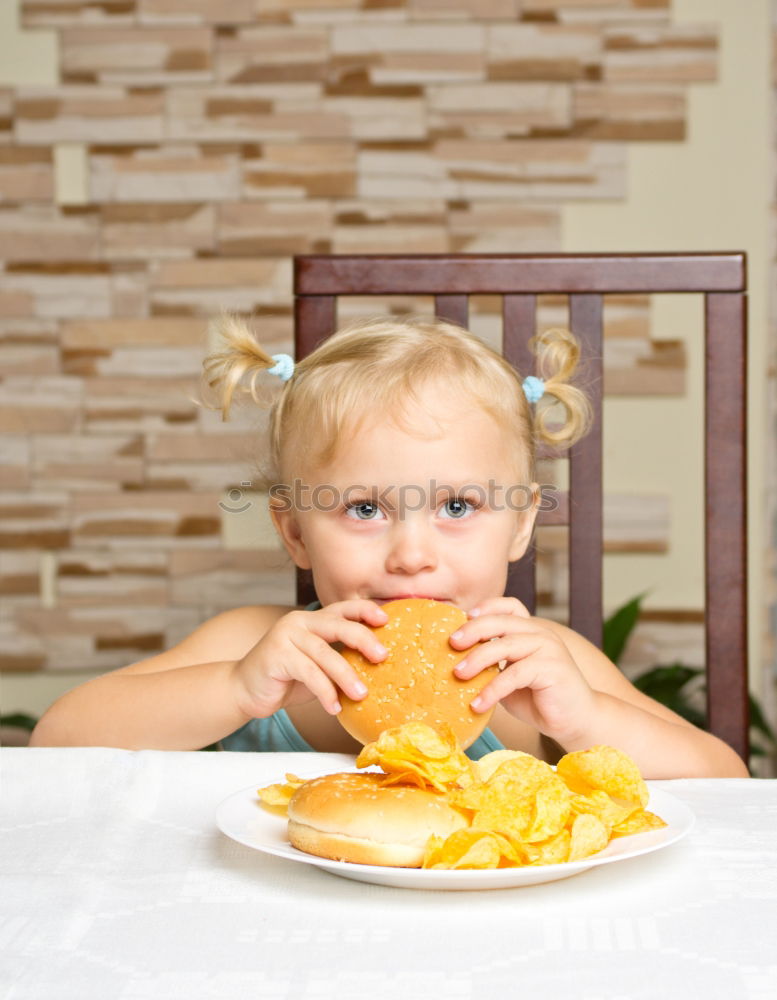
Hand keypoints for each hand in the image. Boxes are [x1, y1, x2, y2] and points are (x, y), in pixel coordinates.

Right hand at [233, 601, 387, 718]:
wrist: (243, 690)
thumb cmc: (286, 680)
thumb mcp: (316, 665)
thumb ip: (338, 658)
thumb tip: (376, 667)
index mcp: (312, 620)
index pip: (343, 608)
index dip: (365, 611)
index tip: (386, 620)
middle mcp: (299, 621)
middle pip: (339, 625)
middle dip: (364, 639)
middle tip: (383, 657)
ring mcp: (285, 635)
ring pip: (325, 653)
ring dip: (346, 675)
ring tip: (361, 694)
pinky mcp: (276, 655)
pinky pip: (308, 673)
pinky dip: (325, 692)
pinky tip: (334, 708)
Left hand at [449, 597, 598, 745]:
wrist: (574, 721)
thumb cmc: (538, 699)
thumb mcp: (508, 677)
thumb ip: (491, 665)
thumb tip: (454, 661)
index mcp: (531, 631)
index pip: (510, 605)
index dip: (487, 606)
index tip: (464, 617)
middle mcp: (541, 634)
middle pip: (502, 622)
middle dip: (473, 630)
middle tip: (451, 644)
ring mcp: (549, 649)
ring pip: (505, 646)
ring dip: (477, 660)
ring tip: (457, 675)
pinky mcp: (553, 668)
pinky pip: (515, 674)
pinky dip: (492, 689)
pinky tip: (477, 704)